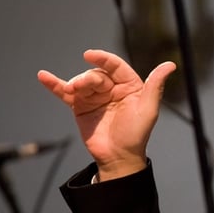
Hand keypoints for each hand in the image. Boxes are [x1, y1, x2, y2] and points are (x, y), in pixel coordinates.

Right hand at [37, 49, 175, 180]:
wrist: (118, 157)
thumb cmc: (136, 135)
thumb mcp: (148, 109)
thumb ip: (155, 86)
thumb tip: (170, 65)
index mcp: (129, 86)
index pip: (115, 66)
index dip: (102, 58)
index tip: (89, 55)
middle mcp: (111, 89)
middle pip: (96, 74)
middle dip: (87, 78)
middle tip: (80, 87)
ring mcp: (94, 97)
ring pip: (81, 82)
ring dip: (74, 83)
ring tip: (70, 90)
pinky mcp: (80, 107)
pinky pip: (66, 93)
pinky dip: (54, 85)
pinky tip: (43, 76)